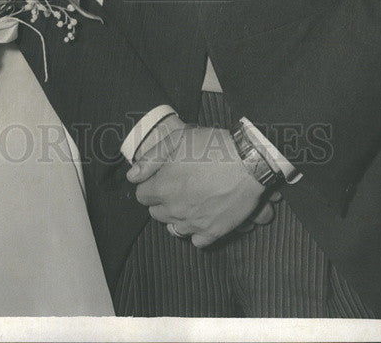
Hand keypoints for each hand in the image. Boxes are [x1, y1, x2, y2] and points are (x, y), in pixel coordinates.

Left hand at [127, 123, 266, 246]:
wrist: (249, 162)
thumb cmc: (213, 146)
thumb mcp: (178, 140)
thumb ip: (150, 159)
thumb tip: (132, 176)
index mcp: (164, 187)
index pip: (142, 195)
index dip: (150, 184)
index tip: (160, 177)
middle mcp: (175, 209)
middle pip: (156, 212)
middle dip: (161, 200)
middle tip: (176, 186)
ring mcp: (194, 223)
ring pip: (174, 228)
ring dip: (176, 216)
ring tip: (188, 201)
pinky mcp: (214, 231)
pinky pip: (196, 241)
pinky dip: (196, 231)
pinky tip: (202, 216)